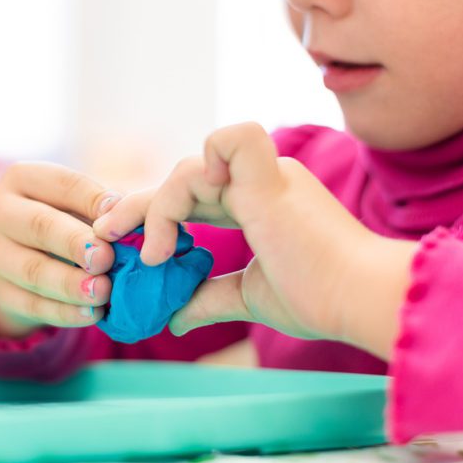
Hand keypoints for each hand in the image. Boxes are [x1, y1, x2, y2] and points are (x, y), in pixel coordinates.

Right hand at [0, 163, 121, 337]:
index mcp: (21, 178)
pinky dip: (65, 312)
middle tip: (106, 258)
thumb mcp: (79, 205)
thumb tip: (129, 217)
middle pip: (39, 225)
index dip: (91, 199)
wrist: (26, 264)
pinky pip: (32, 305)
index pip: (61, 184)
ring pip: (33, 270)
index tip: (119, 213)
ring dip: (71, 283)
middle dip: (75, 242)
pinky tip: (91, 313)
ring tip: (102, 291)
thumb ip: (103, 208)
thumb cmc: (67, 222)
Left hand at [95, 123, 415, 358]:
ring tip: (152, 258)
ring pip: (186, 169)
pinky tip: (176, 224)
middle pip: (179, 180)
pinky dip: (193, 173)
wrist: (359, 300)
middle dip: (134, 207)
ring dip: (155, 211)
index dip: (154, 217)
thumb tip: (174, 320)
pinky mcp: (267, 179)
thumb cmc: (320, 298)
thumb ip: (210, 298)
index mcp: (258, 202)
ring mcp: (264, 174)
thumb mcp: (250, 297)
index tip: (128, 251)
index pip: (191, 198)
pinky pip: (224, 142)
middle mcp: (259, 181)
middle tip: (102, 237)